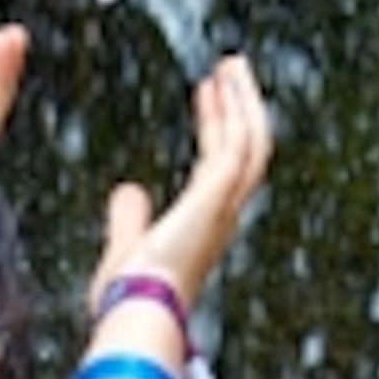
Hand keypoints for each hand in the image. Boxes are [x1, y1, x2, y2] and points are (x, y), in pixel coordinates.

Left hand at [86, 52, 269, 318]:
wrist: (140, 313)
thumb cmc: (132, 297)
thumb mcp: (129, 246)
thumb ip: (129, 218)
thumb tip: (127, 191)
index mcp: (206, 223)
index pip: (220, 165)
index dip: (217, 129)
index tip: (208, 97)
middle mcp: (224, 212)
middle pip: (247, 147)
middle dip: (240, 107)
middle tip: (230, 71)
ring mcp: (225, 203)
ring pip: (251, 140)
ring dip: (242, 100)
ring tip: (230, 66)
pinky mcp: (216, 194)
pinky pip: (237, 144)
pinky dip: (232, 112)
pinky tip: (218, 85)